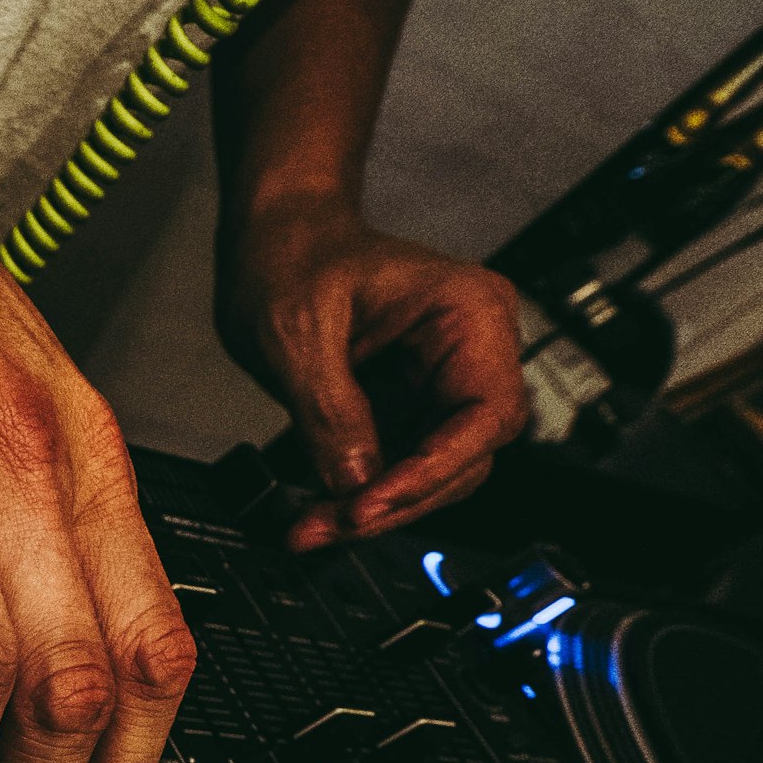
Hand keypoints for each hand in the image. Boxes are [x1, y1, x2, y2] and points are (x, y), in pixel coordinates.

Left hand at [219, 198, 528, 552]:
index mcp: (471, 312)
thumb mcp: (296, 330)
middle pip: (465, 456)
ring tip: (312, 526)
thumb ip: (329, 409)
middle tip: (329, 526)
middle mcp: (472, 349)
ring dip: (376, 509)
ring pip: (434, 473)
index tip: (372, 503)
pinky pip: (401, 466)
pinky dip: (362, 496)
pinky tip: (321, 511)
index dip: (433, 470)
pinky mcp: (410, 407)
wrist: (276, 236)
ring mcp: (443, 382)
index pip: (485, 414)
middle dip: (397, 500)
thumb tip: (354, 481)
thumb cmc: (294, 252)